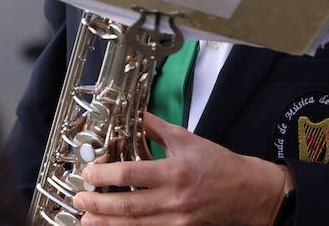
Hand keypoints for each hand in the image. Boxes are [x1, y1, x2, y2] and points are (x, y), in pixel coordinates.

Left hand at [72, 112, 289, 225]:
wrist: (248, 191)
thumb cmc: (219, 164)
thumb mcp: (187, 139)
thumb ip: (156, 128)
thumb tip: (133, 115)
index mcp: (175, 170)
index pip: (131, 173)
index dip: (105, 174)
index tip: (89, 173)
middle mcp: (174, 198)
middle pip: (128, 205)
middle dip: (99, 203)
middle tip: (80, 198)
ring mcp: (177, 219)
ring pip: (134, 225)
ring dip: (106, 223)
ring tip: (86, 218)